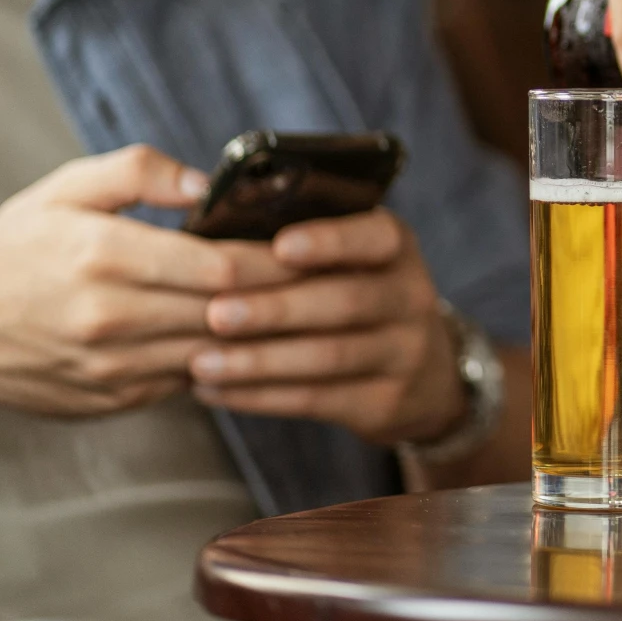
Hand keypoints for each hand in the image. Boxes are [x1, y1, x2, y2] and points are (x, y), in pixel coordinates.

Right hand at [0, 145, 288, 416]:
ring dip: (260, 337)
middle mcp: (109, 316)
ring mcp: (110, 366)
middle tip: (330, 281)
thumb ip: (140, 172)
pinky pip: (185, 382)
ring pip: (214, 354)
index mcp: (104, 254)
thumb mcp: (66, 188)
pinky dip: (219, 363)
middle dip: (284, 298)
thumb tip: (209, 184)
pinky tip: (247, 343)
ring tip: (305, 313)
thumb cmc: (16, 249)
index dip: (277, 261)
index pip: (221, 266)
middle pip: (228, 313)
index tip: (313, 248)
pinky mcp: (111, 400)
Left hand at [186, 209, 468, 446]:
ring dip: (258, 361)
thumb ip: (293, 236)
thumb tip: (203, 219)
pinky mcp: (385, 402)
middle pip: (345, 301)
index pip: (374, 238)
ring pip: (328, 356)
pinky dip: (261, 396)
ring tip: (200, 363)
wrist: (421, 372)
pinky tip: (216, 391)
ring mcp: (404, 352)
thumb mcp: (350, 256)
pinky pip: (317, 399)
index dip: (329, 242)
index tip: (280, 247)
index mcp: (395, 247)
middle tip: (216, 313)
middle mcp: (410, 296)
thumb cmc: (355, 293)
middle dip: (275, 309)